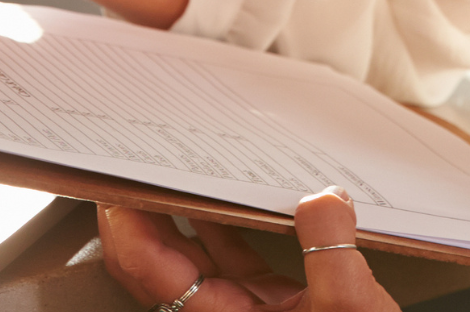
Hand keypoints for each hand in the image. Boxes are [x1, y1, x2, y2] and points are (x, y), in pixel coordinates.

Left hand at [98, 189, 396, 311]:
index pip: (154, 273)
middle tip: (130, 171)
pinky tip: (225, 195)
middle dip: (139, 216)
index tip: (118, 190)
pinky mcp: (267, 304)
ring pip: (189, 258)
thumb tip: (322, 200)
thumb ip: (331, 252)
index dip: (129, 230)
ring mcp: (241, 311)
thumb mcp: (350, 308)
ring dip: (176, 215)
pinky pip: (230, 257)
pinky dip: (222, 224)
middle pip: (157, 264)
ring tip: (168, 172)